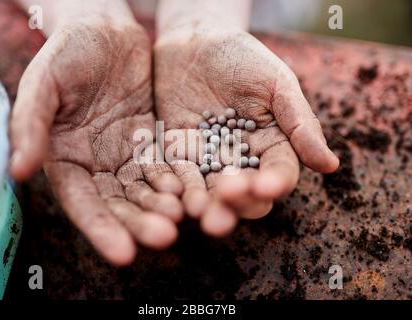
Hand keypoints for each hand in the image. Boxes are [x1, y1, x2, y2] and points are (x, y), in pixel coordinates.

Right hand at [9, 16, 183, 265]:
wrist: (105, 29)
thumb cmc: (68, 51)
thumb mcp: (44, 82)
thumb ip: (30, 124)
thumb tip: (18, 170)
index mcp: (65, 158)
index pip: (82, 202)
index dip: (100, 229)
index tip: (122, 254)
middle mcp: (97, 164)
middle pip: (119, 203)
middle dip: (140, 223)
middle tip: (164, 236)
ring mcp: (126, 155)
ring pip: (146, 189)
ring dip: (163, 207)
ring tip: (181, 217)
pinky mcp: (151, 142)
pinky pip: (166, 166)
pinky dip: (178, 181)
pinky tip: (191, 192)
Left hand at [154, 27, 338, 235]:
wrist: (194, 40)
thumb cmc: (242, 58)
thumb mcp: (276, 83)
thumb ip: (300, 122)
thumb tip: (330, 166)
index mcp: (273, 144)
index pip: (279, 173)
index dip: (275, 183)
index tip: (266, 185)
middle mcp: (242, 159)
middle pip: (247, 195)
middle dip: (240, 202)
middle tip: (229, 195)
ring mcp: (209, 159)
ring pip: (212, 194)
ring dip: (209, 206)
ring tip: (200, 211)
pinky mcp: (179, 153)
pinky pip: (180, 177)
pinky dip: (180, 189)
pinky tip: (177, 197)